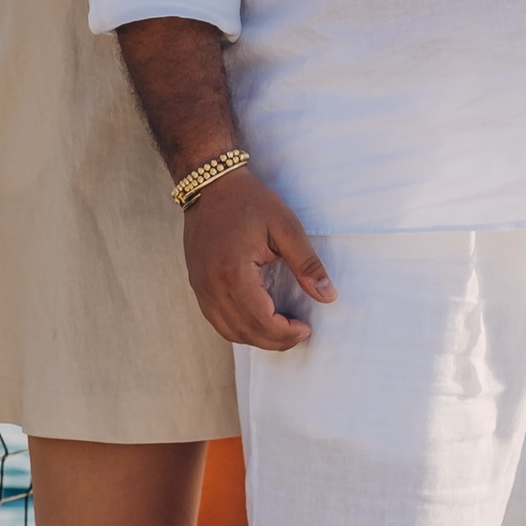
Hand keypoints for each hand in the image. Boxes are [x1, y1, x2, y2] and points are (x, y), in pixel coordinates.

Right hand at [181, 171, 334, 351]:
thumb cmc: (249, 201)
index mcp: (234, 271)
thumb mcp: (286, 226)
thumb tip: (328, 296)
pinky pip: (217, 320)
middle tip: (299, 332)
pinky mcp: (197, 285)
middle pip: (245, 331)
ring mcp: (200, 287)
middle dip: (276, 341)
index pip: (261, 320)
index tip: (306, 328)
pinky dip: (239, 328)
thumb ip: (307, 264)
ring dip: (257, 338)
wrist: (210, 185)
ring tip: (281, 329)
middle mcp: (212, 285)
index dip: (286, 333)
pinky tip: (258, 320)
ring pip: (229, 331)